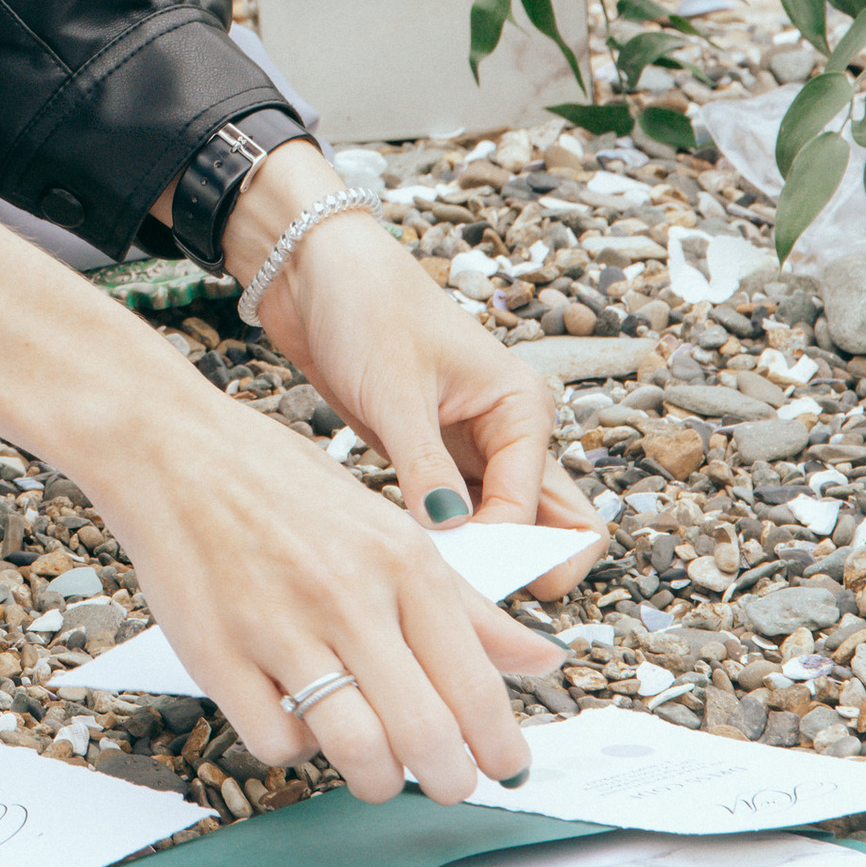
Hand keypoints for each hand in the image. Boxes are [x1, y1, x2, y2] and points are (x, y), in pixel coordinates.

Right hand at [0, 207, 569, 805]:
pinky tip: (298, 719)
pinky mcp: (219, 656)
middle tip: (445, 782)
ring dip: (378, 780)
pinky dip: (296, 749)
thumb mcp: (387, 525)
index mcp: (403, 561)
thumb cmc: (277, 483)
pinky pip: (278, 743)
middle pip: (428, 736)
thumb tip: (542, 659)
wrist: (170, 448)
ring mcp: (281, 628)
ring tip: (377, 769)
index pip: (478, 684)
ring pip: (360, 754)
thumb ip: (465, 601)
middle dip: (449, 780)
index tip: (503, 766)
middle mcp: (350, 596)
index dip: (501, 746)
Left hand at [237, 148, 606, 602]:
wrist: (313, 270)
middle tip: (468, 597)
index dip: (498, 551)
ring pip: (506, 529)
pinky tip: (409, 560)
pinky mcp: (430, 461)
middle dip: (522, 568)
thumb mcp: (396, 390)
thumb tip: (453, 539)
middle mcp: (509, 434)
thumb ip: (424, 468)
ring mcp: (472, 451)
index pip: (534, 510)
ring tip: (434, 585)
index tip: (451, 578)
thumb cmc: (365, 306)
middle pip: (552, 526)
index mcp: (521, 408)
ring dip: (482, 560)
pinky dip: (445, 544)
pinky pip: (457, 519)